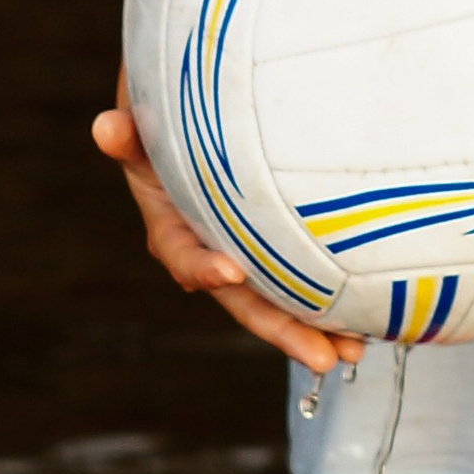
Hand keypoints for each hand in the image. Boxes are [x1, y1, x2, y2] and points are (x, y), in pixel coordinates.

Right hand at [92, 93, 359, 372]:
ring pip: (279, 299)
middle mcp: (209, 253)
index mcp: (172, 228)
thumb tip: (105, 128)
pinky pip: (300, 280)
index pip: (183, 256)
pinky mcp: (275, 250)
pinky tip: (367, 314)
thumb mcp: (147, 122)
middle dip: (282, 330)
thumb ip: (130, 136)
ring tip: (356, 350)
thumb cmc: (171, 114)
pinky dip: (330, 298)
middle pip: (244, 298)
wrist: (199, 115)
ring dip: (315, 327)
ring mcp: (245, 255)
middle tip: (325, 359)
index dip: (203, 267)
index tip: (231, 272)